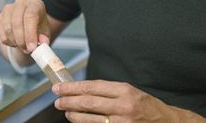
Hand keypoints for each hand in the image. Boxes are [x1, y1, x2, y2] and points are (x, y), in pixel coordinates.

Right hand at [0, 0, 49, 53]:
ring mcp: (8, 9)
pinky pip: (0, 33)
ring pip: (8, 28)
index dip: (30, 34)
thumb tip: (43, 42)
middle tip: (27, 50)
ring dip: (15, 42)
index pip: (30, 16)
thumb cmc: (38, 26)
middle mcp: (20, 3)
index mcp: (35, 4)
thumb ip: (44, 37)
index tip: (32, 47)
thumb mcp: (45, 31)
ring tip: (22, 46)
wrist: (27, 23)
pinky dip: (7, 42)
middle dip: (22, 40)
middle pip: (17, 22)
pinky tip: (15, 43)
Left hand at [53, 80, 205, 122]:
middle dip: (69, 101)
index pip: (92, 87)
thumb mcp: (130, 92)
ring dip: (74, 115)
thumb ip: (109, 92)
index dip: (73, 87)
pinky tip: (79, 122)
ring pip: (90, 119)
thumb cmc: (147, 107)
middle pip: (88, 103)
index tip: (60, 87)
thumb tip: (83, 90)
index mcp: (125, 91)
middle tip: (57, 100)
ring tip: (66, 111)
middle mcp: (124, 106)